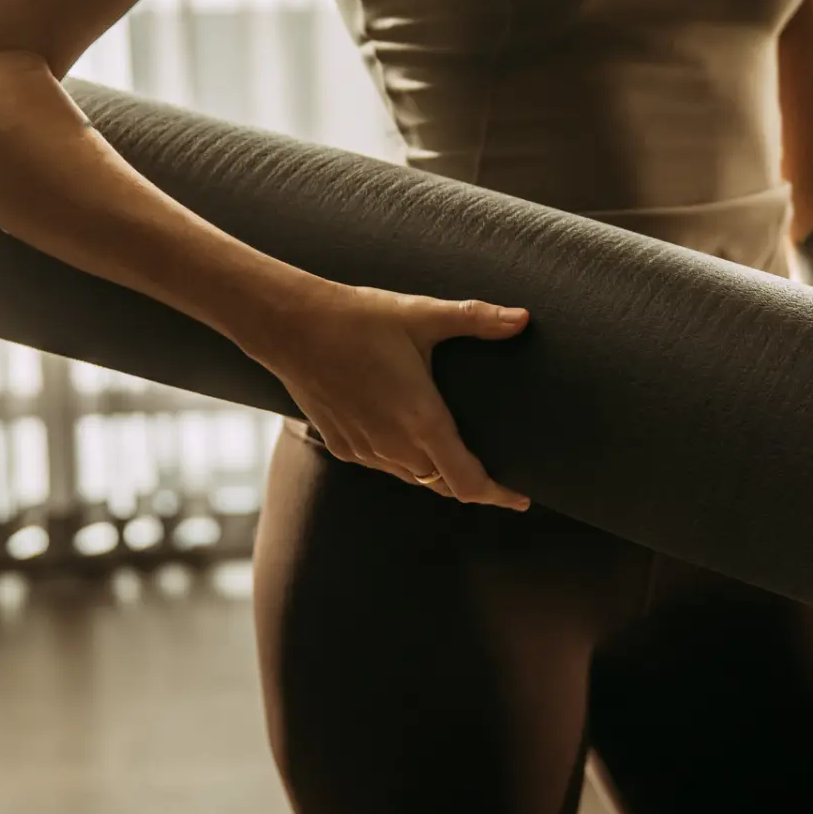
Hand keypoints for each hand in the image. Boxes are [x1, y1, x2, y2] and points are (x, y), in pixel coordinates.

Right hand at [246, 279, 531, 509]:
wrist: (289, 326)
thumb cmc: (358, 319)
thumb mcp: (421, 314)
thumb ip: (476, 318)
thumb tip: (523, 318)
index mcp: (422, 421)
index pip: (468, 483)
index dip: (499, 496)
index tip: (523, 499)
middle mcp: (394, 446)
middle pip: (445, 487)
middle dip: (476, 486)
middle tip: (504, 479)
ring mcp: (366, 450)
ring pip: (415, 479)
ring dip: (440, 475)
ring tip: (464, 461)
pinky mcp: (343, 446)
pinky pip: (386, 466)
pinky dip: (407, 463)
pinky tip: (415, 442)